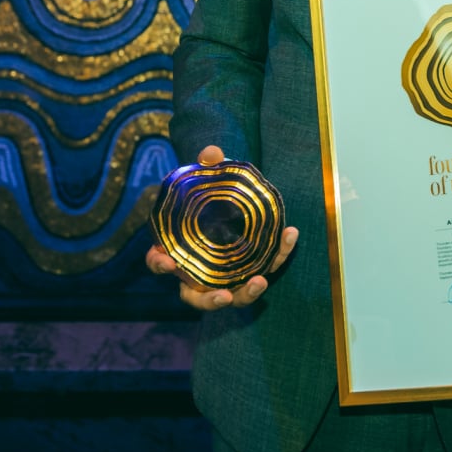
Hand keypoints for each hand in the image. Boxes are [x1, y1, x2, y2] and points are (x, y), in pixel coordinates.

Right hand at [145, 145, 298, 310]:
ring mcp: (225, 276)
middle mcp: (198, 271)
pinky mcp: (252, 269)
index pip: (160, 261)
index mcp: (178, 250)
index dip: (160, 263)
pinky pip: (266, 266)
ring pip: (233, 296)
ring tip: (260, 282)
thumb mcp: (209, 179)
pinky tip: (290, 233)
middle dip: (209, 300)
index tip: (167, 261)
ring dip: (246, 294)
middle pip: (197, 296)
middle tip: (224, 296)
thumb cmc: (213, 197)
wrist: (234, 202)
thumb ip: (208, 166)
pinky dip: (280, 253)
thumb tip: (212, 151)